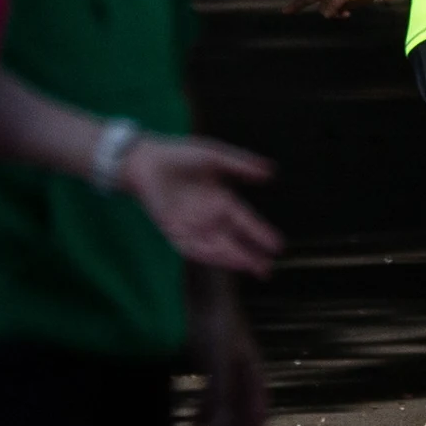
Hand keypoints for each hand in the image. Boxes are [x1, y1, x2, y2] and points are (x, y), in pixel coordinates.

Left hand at [122, 137, 281, 277]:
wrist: (147, 160)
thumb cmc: (180, 155)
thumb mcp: (214, 157)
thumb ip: (240, 165)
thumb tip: (271, 172)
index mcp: (222, 200)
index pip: (246, 221)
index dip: (261, 233)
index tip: (279, 246)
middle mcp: (209, 217)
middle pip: (234, 241)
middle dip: (250, 256)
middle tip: (267, 270)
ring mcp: (192, 226)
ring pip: (216, 248)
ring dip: (232, 259)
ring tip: (251, 267)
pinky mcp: (174, 231)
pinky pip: (193, 247)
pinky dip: (207, 255)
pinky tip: (222, 260)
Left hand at [194, 306, 268, 425]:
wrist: (203, 289)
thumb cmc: (217, 321)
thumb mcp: (219, 361)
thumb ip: (221, 395)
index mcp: (253, 372)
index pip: (259, 411)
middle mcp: (243, 372)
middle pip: (242, 411)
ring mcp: (225, 366)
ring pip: (226, 404)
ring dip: (218, 425)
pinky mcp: (209, 360)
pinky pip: (211, 392)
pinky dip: (205, 410)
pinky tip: (194, 421)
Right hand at [282, 0, 379, 18]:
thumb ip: (334, 4)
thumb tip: (325, 15)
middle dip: (297, 5)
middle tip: (284, 11)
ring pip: (324, 9)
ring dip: (331, 13)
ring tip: (343, 12)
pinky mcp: (341, 4)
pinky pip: (334, 12)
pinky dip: (339, 15)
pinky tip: (348, 14)